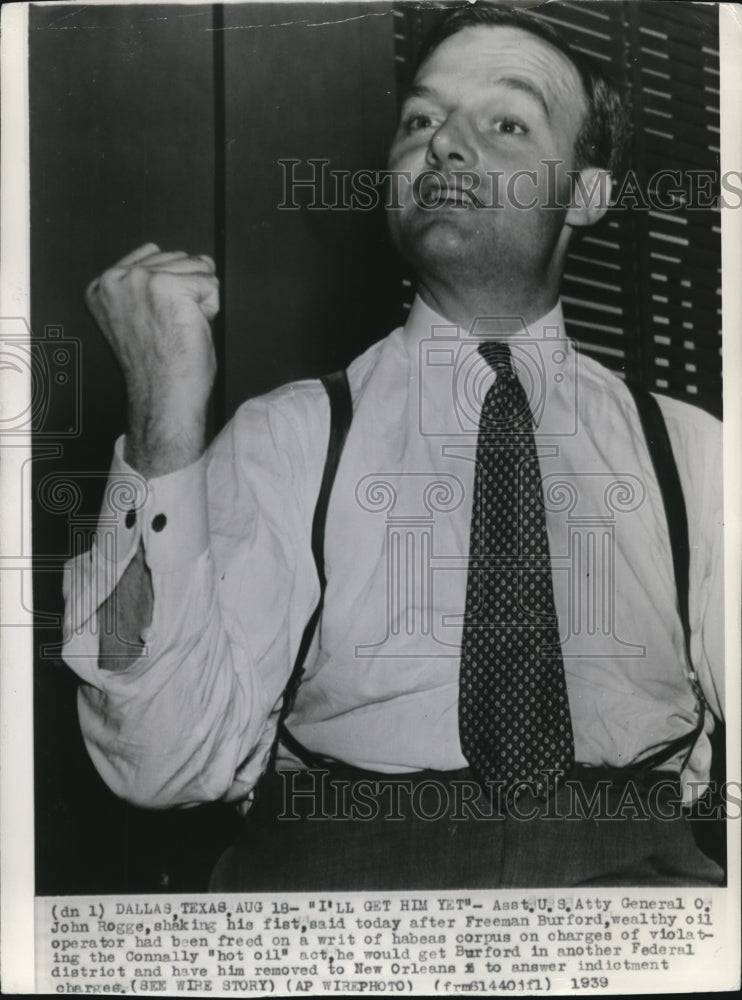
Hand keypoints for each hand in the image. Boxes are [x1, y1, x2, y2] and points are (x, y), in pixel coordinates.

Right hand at [86, 243, 219, 474]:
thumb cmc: (158, 367)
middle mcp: (116, 278)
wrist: (163, 395)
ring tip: (179, 327)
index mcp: (102, 286)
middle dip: (187, 291)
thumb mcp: (138, 316)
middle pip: (179, 258)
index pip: (153, 254)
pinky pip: (211, 282)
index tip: (159, 319)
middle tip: (171, 327)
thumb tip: (194, 258)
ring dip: (199, 299)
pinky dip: (211, 306)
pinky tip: (191, 327)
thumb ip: (148, 285)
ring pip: (197, 267)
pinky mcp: (167, 285)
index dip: (172, 288)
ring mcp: (140, 279)